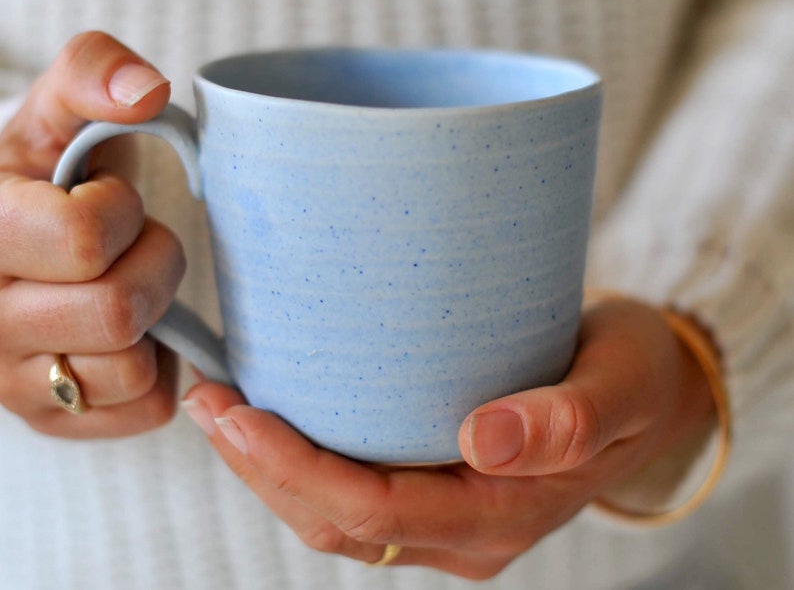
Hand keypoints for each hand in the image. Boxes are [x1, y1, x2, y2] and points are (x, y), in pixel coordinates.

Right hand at [0, 31, 184, 436]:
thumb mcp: (56, 108)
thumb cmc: (49, 170)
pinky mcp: (51, 417)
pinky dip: (158, 365)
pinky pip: (145, 407)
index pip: (84, 239)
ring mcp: (8, 381)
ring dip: (153, 313)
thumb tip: (146, 91)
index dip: (120, 211)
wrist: (28, 232)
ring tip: (125, 281)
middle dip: (150, 262)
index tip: (105, 198)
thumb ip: (92, 73)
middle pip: (117, 309)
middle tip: (131, 243)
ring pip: (129, 367)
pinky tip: (131, 330)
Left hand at [184, 298, 715, 578]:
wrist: (652, 385)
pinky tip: (281, 411)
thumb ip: (567, 419)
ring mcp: (455, 512)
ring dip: (273, 468)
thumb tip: (485, 440)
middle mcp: (470, 527)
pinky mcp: (445, 482)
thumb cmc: (636, 373)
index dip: (296, 471)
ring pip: (342, 515)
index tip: (237, 416)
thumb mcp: (621, 384)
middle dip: (262, 470)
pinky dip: (308, 458)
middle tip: (209, 399)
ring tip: (224, 405)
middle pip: (342, 521)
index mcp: (506, 513)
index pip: (378, 510)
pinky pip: (362, 490)